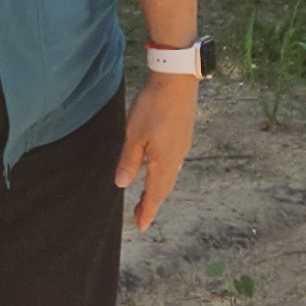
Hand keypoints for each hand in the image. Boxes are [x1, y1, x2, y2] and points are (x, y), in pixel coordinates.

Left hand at [117, 72, 199, 231]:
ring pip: (170, 174)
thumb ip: (129, 161)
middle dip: (152, 202)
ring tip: (148, 196)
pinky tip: (156, 167)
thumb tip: (122, 184)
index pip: (155, 193)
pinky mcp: (183, 135)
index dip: (148, 210)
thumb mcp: (134, 135)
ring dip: (158, 188)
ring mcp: (182, 146)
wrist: (176, 80)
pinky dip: (163, 172)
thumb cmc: (153, 107)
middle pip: (164, 187)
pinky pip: (173, 162)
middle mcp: (177, 158)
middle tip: (141, 215)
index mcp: (164, 162)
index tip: (141, 225)